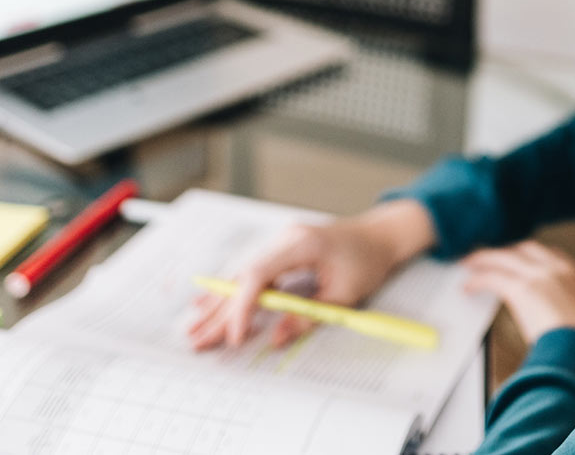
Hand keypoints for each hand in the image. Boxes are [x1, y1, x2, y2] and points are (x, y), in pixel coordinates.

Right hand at [186, 199, 436, 350]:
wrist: (380, 235)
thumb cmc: (368, 260)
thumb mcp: (344, 295)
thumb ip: (308, 317)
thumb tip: (276, 338)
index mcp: (301, 244)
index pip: (258, 276)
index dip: (243, 308)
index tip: (235, 336)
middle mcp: (284, 239)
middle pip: (243, 278)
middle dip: (220, 312)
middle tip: (197, 339)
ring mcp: (280, 243)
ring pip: (242, 276)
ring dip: (219, 303)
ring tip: (195, 328)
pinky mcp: (281, 251)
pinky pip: (251, 273)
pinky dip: (231, 291)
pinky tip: (207, 303)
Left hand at [462, 240, 574, 350]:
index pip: (555, 258)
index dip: (536, 259)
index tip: (526, 263)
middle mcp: (559, 269)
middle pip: (527, 250)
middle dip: (509, 253)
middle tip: (494, 259)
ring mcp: (539, 275)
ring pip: (504, 257)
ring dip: (486, 259)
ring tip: (470, 263)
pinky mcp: (521, 287)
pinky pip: (492, 277)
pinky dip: (478, 279)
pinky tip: (468, 286)